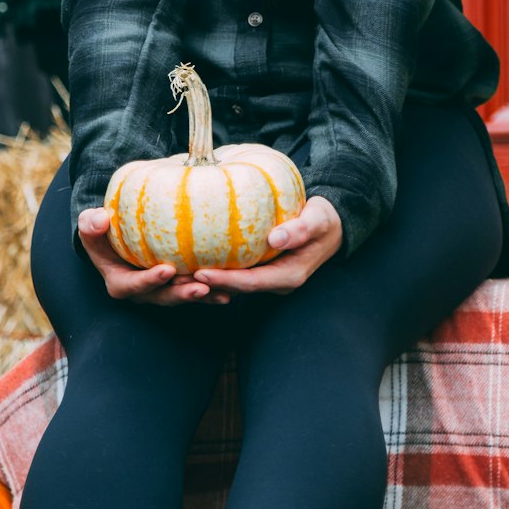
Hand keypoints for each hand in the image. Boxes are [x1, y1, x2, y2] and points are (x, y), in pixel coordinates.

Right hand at [77, 208, 231, 305]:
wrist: (115, 237)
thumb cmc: (102, 230)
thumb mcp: (90, 224)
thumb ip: (90, 224)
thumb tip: (100, 220)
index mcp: (120, 282)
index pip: (134, 285)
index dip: (150, 281)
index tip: (167, 270)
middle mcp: (142, 292)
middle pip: (163, 296)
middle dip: (182, 293)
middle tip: (201, 287)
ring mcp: (160, 291)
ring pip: (182, 296)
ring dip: (202, 296)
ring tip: (221, 293)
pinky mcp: (175, 285)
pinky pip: (194, 290)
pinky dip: (211, 292)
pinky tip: (229, 291)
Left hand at [193, 195, 342, 296]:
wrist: (331, 225)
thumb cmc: (324, 219)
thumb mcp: (318, 220)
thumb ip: (300, 230)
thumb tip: (274, 239)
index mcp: (289, 276)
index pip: (250, 283)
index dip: (224, 281)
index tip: (200, 273)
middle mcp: (276, 282)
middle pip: (237, 288)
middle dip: (208, 285)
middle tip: (177, 275)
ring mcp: (269, 277)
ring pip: (234, 283)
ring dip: (208, 280)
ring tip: (178, 271)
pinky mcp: (263, 268)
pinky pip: (237, 271)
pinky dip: (218, 267)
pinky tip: (195, 257)